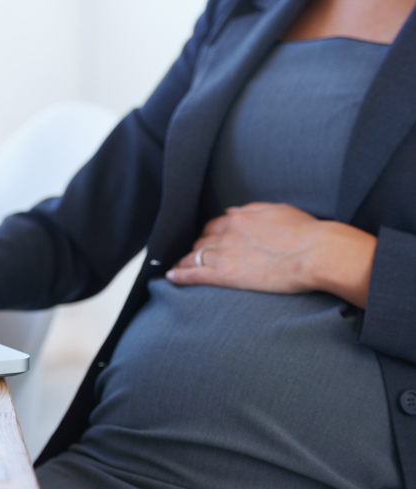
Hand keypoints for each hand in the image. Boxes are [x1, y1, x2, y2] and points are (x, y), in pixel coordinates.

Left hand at [166, 202, 376, 308]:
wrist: (317, 252)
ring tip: (177, 268)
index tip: (207, 240)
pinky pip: (194, 274)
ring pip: (194, 257)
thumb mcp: (278, 211)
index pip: (214, 226)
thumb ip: (252, 210)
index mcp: (240, 218)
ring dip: (184, 262)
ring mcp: (225, 254)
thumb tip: (231, 211)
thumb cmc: (306, 232)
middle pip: (202, 241)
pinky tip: (171, 277)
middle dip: (197, 248)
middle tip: (193, 256)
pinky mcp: (226, 275)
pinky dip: (180, 275)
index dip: (208, 234)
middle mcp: (228, 234)